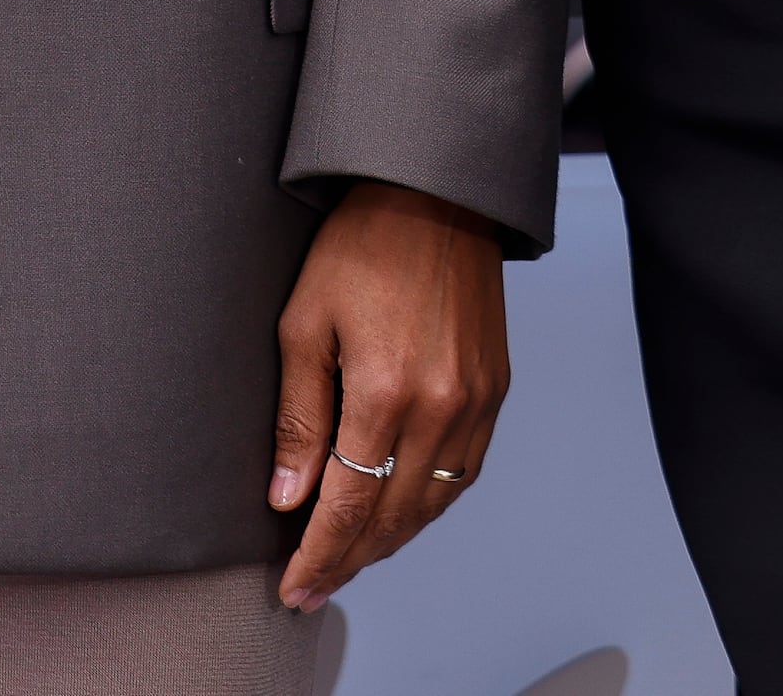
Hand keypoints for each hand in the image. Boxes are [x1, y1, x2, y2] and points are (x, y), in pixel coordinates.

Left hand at [268, 180, 508, 607]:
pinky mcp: (495, 390)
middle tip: (313, 587)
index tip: (292, 588)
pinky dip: (430, 505)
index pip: (348, 506)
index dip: (319, 555)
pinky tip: (401, 514)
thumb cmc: (358, 248)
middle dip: (349, 561)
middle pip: (392, 518)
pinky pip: (464, 474)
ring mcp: (476, 403)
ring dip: (391, 541)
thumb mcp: (304, 324)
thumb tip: (288, 499)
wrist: (435, 195)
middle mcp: (440, 409)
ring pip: (432, 505)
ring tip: (350, 560)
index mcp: (386, 394)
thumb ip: (299, 418)